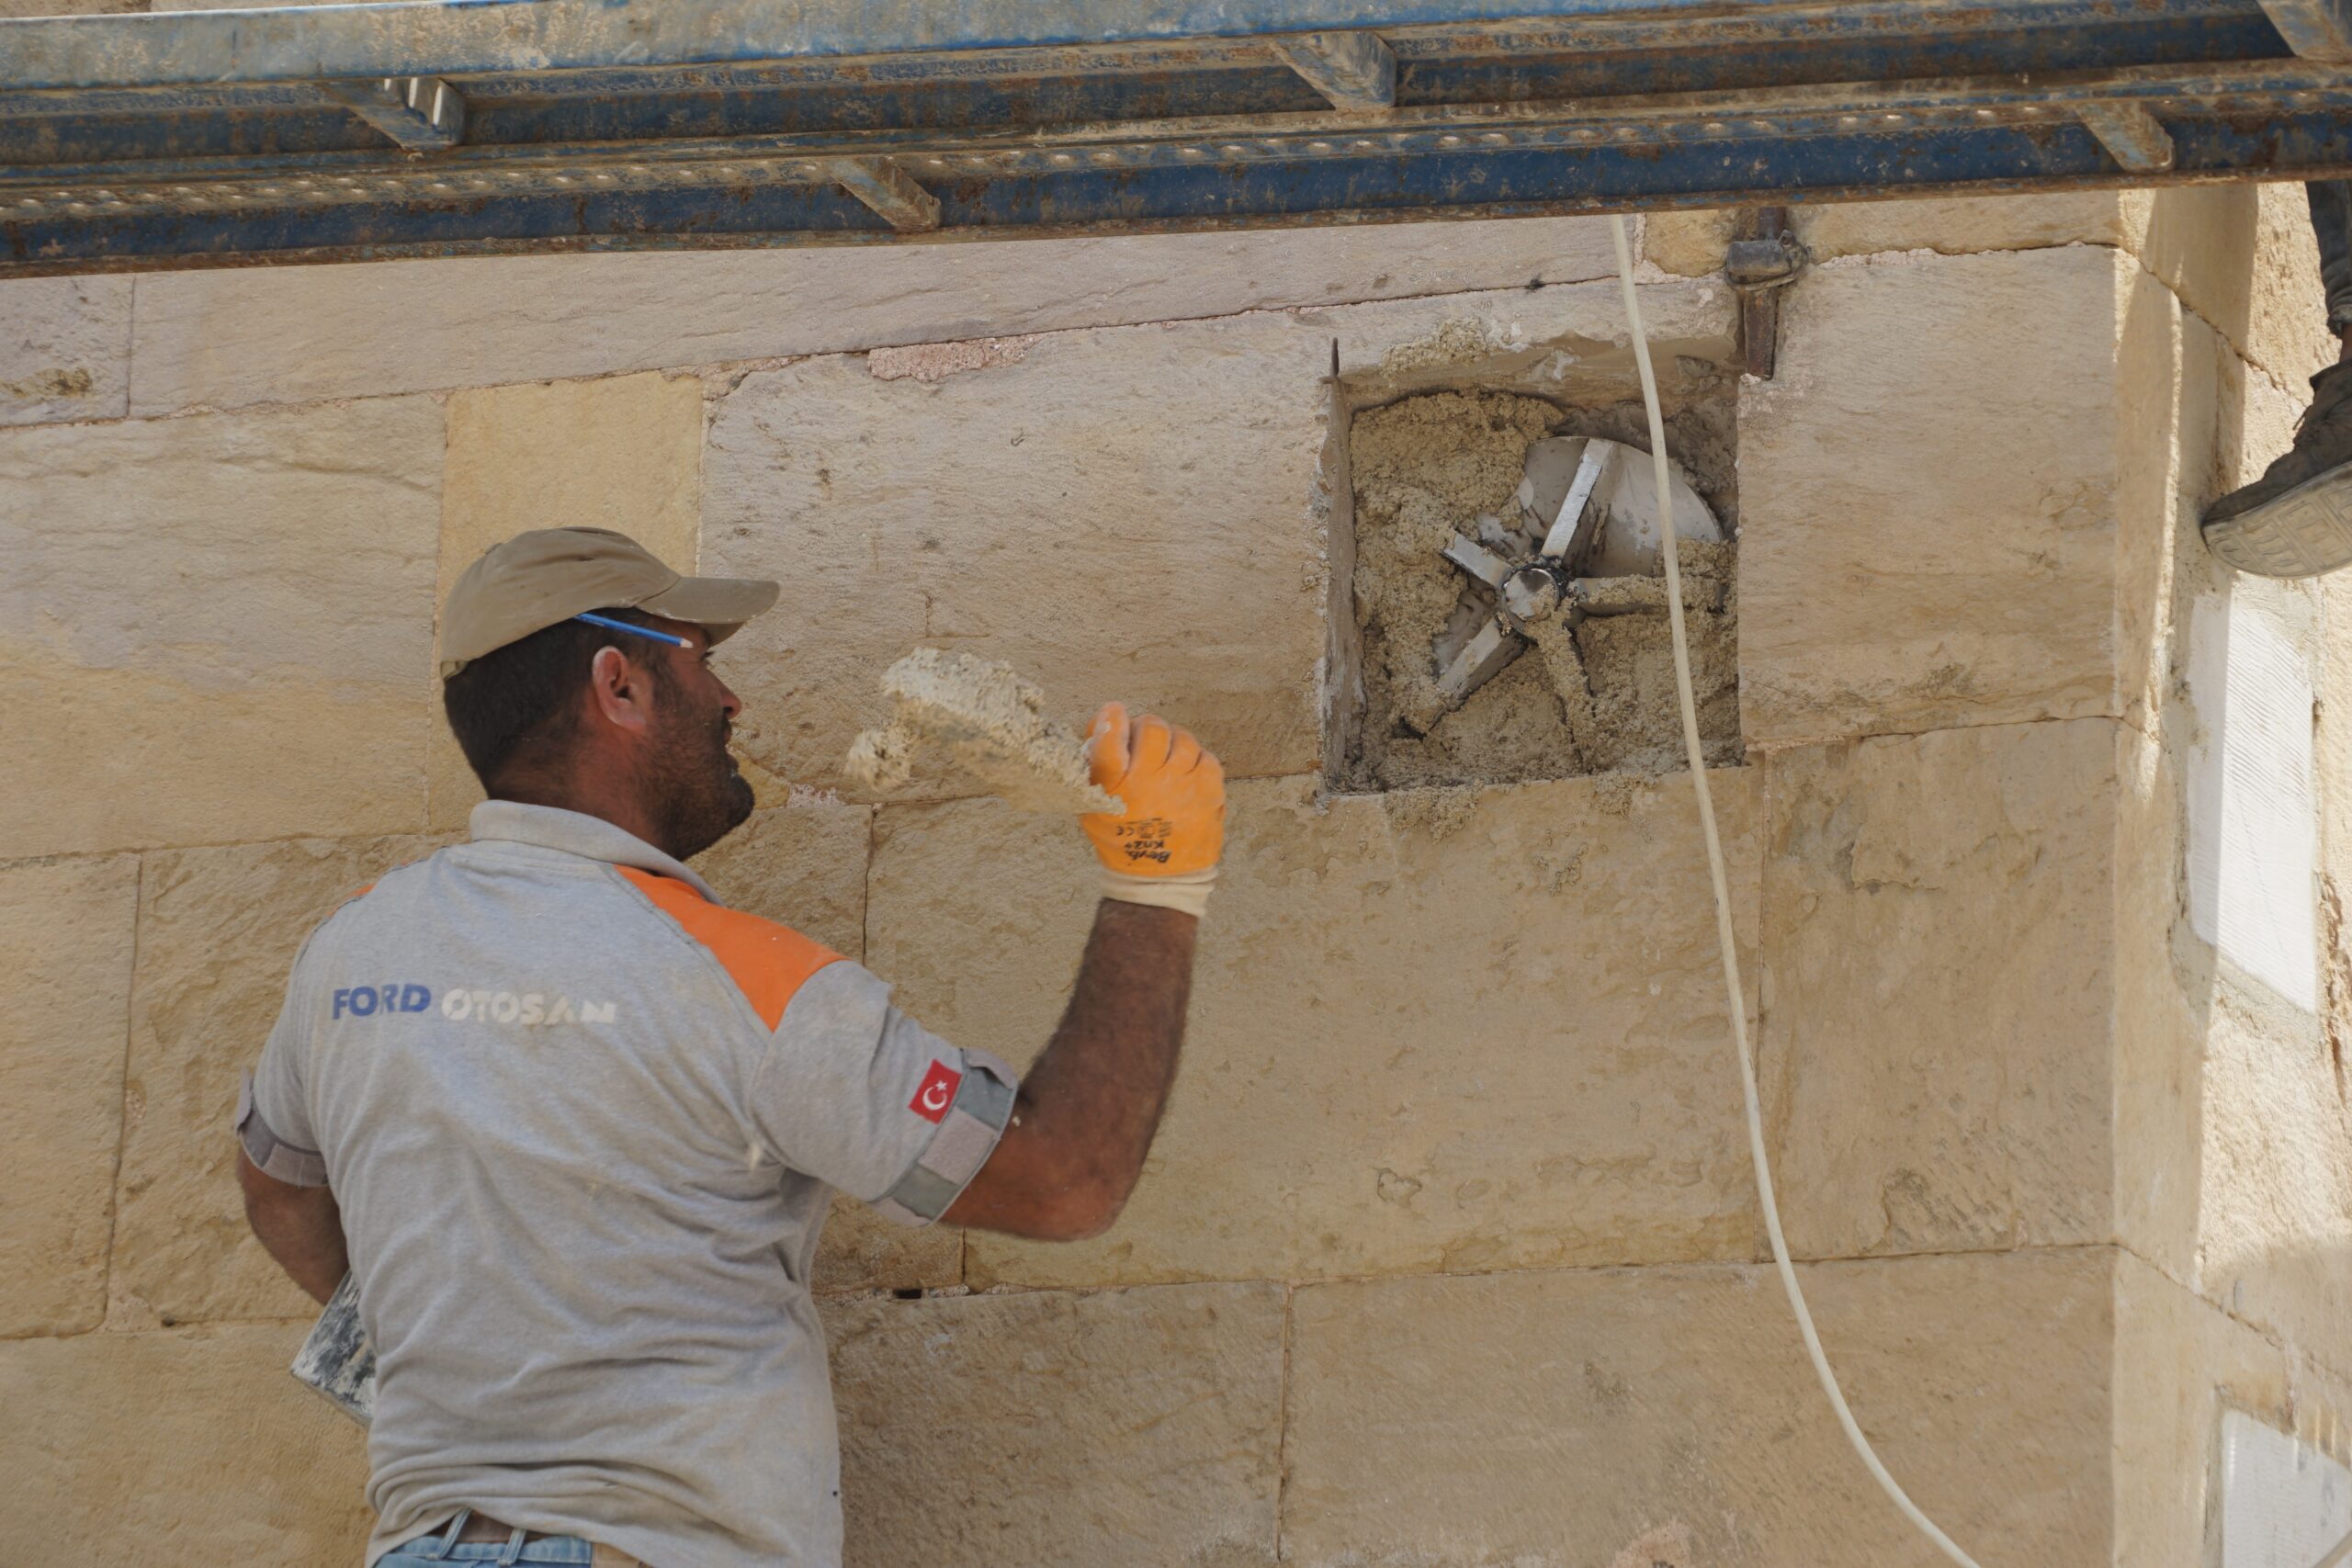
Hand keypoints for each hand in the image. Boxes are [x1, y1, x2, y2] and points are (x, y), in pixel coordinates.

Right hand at [1081, 703, 1223, 876]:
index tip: (1113, 714)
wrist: (1158, 880)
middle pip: (1151, 727)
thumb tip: (1101, 731)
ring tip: (1167, 760)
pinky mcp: (1209, 791)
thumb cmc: (1121, 840)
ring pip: (1181, 737)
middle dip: (1145, 727)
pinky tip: (1186, 776)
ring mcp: (1181, 784)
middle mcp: (1147, 781)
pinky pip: (1206, 756)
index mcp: (1112, 786)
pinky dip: (1196, 760)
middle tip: (1143, 739)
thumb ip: (1093, 771)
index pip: (1110, 735)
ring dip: (1172, 743)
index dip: (1110, 717)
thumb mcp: (1092, 809)